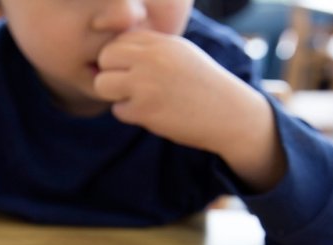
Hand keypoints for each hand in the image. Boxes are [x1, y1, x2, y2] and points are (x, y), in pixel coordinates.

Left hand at [95, 30, 241, 150]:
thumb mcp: (179, 54)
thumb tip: (114, 51)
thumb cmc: (202, 84)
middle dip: (111, 73)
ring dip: (115, 95)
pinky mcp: (145, 110)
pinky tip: (152, 113)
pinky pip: (118, 110)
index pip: (118, 41)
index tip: (134, 71)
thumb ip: (149, 49)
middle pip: (105, 58)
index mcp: (161, 42)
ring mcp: (147, 84)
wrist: (229, 114)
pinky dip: (130, 114)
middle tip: (128, 87)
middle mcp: (152, 58)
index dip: (120, 58)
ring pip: (103, 84)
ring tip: (136, 99)